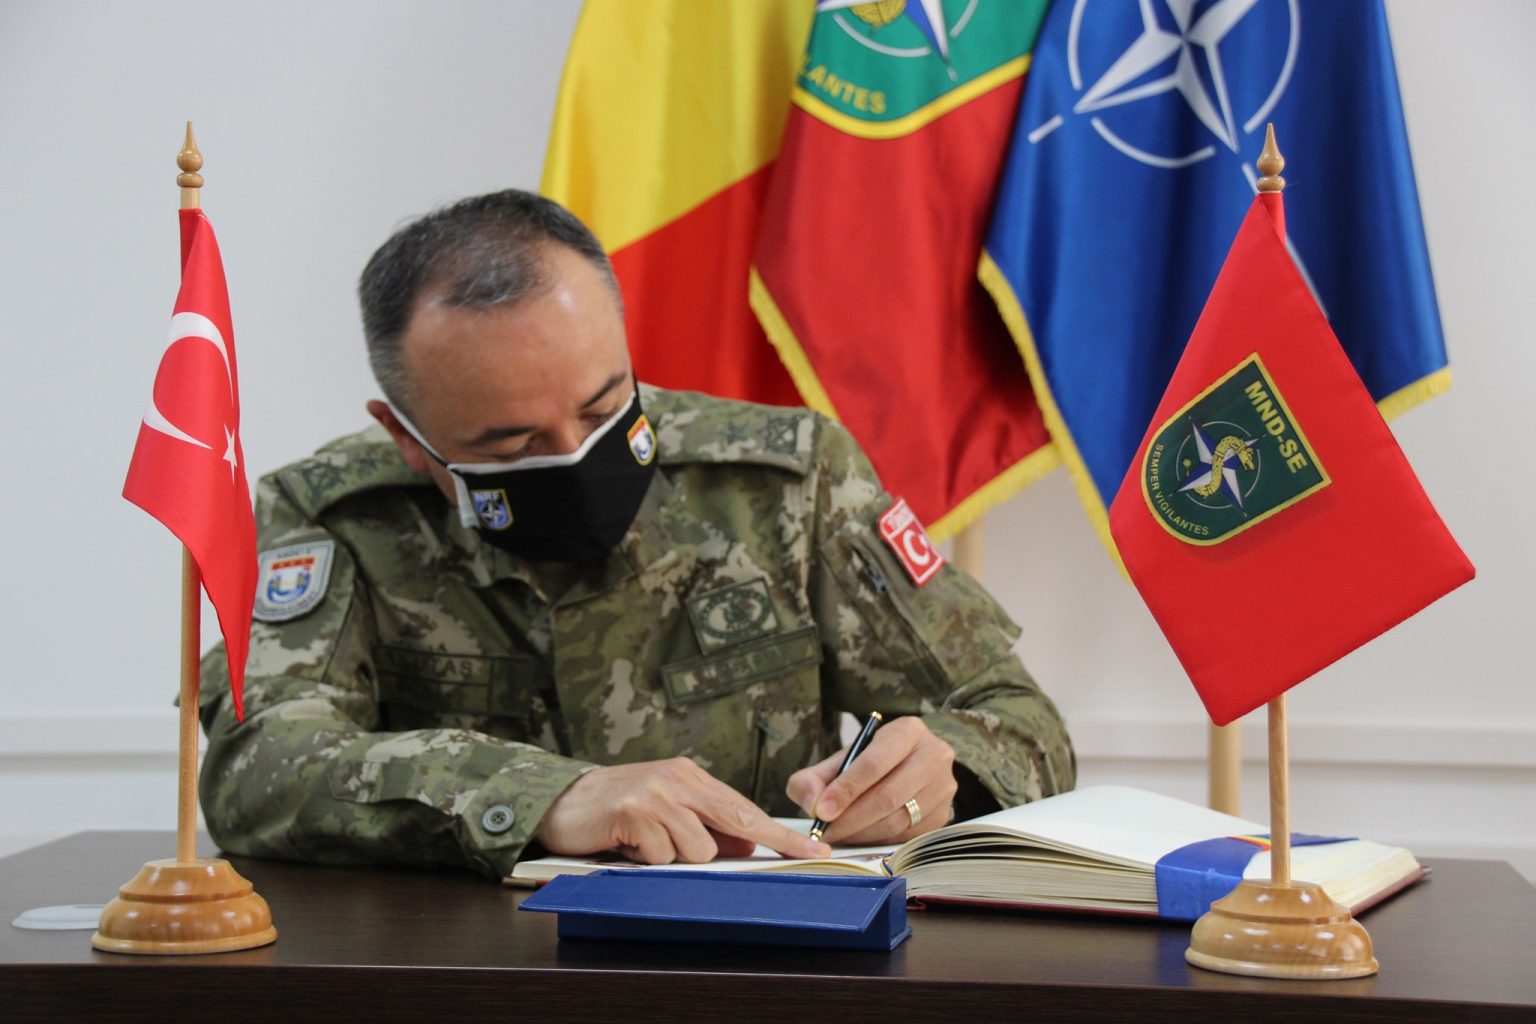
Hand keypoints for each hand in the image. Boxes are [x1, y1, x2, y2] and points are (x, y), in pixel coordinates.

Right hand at [535, 757, 831, 863]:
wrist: (561, 802)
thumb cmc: (615, 812)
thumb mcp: (665, 812)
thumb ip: (704, 825)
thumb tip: (747, 845)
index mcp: (690, 777)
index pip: (744, 807)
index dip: (781, 832)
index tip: (814, 849)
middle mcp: (678, 779)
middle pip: (737, 818)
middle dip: (773, 843)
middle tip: (803, 857)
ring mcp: (657, 793)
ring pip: (698, 848)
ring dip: (675, 859)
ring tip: (648, 847)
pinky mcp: (635, 810)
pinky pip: (663, 856)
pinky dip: (647, 861)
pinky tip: (629, 846)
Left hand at [786, 716, 956, 845]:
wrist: (908, 766)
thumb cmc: (872, 762)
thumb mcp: (842, 759)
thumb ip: (814, 778)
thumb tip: (812, 804)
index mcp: (908, 731)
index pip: (875, 762)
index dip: (846, 789)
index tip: (821, 811)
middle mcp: (934, 755)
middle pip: (889, 795)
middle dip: (851, 818)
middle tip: (826, 831)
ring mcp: (944, 787)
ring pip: (898, 820)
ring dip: (862, 833)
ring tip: (838, 836)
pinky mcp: (944, 815)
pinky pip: (907, 836)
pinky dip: (877, 841)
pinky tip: (859, 838)